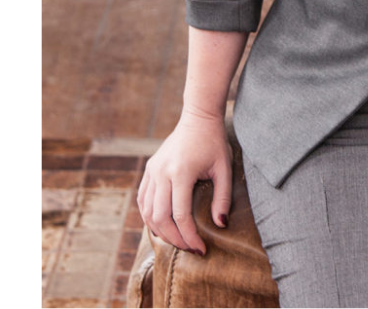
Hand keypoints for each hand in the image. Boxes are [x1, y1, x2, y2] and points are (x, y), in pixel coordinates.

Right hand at [137, 110, 232, 254]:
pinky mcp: (149, 169)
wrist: (198, 118)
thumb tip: (220, 225)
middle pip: (160, 218)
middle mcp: (162, 172)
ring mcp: (153, 170)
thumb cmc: (214, 143)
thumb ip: (223, 197)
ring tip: (177, 240)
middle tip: (189, 248)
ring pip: (148, 212)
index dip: (189, 236)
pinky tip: (162, 226)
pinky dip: (150, 217)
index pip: (180, 215)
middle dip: (174, 238)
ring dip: (160, 231)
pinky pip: (143, 200)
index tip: (201, 248)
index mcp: (181, 172)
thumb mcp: (224, 167)